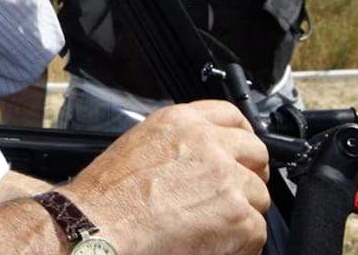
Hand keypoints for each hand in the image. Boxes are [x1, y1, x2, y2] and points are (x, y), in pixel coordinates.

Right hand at [61, 101, 269, 254]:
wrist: (99, 227)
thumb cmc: (108, 197)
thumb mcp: (138, 145)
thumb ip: (177, 143)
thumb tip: (199, 155)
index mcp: (181, 123)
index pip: (232, 115)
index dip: (241, 136)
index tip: (241, 152)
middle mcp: (209, 144)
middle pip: (256, 152)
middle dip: (249, 174)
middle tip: (232, 195)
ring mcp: (227, 179)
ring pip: (259, 196)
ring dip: (242, 213)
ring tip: (210, 226)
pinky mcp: (239, 216)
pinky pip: (257, 232)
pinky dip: (240, 244)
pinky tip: (212, 244)